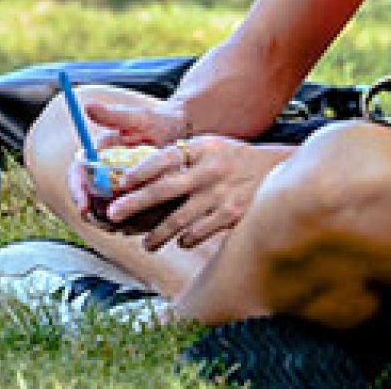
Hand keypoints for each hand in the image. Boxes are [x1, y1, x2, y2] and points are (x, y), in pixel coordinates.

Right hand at [61, 96, 189, 215]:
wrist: (183, 135)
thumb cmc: (158, 123)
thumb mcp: (139, 118)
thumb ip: (114, 116)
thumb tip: (87, 106)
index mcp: (98, 154)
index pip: (78, 174)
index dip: (77, 192)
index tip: (83, 206)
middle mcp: (104, 174)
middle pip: (90, 201)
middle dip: (98, 216)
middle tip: (113, 224)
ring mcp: (119, 190)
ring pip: (111, 214)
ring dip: (121, 223)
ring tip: (140, 222)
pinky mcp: (136, 202)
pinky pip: (132, 219)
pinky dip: (139, 224)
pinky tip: (155, 221)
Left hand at [106, 136, 290, 251]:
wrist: (277, 169)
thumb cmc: (231, 158)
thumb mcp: (207, 147)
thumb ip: (180, 157)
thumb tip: (139, 173)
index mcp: (200, 149)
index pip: (164, 158)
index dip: (141, 170)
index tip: (121, 183)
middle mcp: (209, 171)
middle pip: (165, 189)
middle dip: (135, 204)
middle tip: (114, 214)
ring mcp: (221, 195)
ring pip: (181, 219)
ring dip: (158, 233)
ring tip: (145, 244)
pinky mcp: (233, 215)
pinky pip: (202, 231)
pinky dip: (188, 239)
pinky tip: (179, 242)